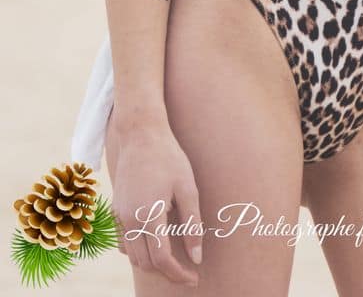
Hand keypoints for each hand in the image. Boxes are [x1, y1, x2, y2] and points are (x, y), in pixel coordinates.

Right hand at [111, 122, 201, 285]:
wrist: (140, 135)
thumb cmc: (169, 158)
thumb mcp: (188, 187)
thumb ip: (192, 224)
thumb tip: (196, 257)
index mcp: (149, 214)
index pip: (162, 259)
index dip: (178, 274)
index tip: (194, 277)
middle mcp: (129, 219)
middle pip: (146, 262)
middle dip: (166, 272)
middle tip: (187, 271)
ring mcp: (119, 216)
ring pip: (133, 256)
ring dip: (152, 263)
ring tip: (174, 259)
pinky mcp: (115, 210)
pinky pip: (124, 242)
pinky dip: (137, 251)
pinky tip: (153, 244)